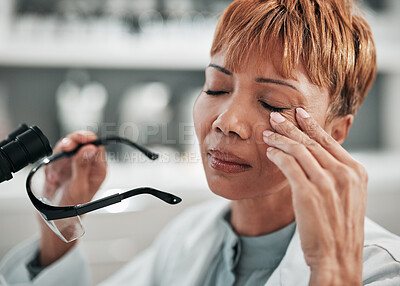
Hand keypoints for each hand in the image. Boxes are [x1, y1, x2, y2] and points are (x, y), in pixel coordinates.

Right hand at [39, 131, 106, 266]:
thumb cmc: (71, 210)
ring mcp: (72, 166)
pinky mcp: (60, 168)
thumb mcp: (78, 188)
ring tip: (57, 168)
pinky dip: (51, 164)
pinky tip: (51, 177)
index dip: (88, 139)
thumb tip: (89, 148)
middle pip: (82, 142)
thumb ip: (82, 167)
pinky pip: (55, 157)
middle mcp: (87, 166)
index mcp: (97, 170)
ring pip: (67, 147)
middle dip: (73, 142)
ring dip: (60, 154)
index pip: (97, 146)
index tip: (79, 139)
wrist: (52, 222)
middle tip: (66, 146)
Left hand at [263, 108, 366, 285]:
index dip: (311, 124)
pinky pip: (288, 165)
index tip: (298, 113)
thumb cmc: (338, 228)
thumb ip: (335, 174)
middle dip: (290, 126)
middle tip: (275, 117)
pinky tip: (269, 152)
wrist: (337, 256)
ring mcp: (326, 183)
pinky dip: (277, 155)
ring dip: (280, 139)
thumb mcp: (347, 196)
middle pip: (311, 142)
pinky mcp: (308, 193)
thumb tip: (316, 156)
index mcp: (355, 172)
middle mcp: (343, 173)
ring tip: (267, 134)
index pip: (329, 141)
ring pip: (298, 150)